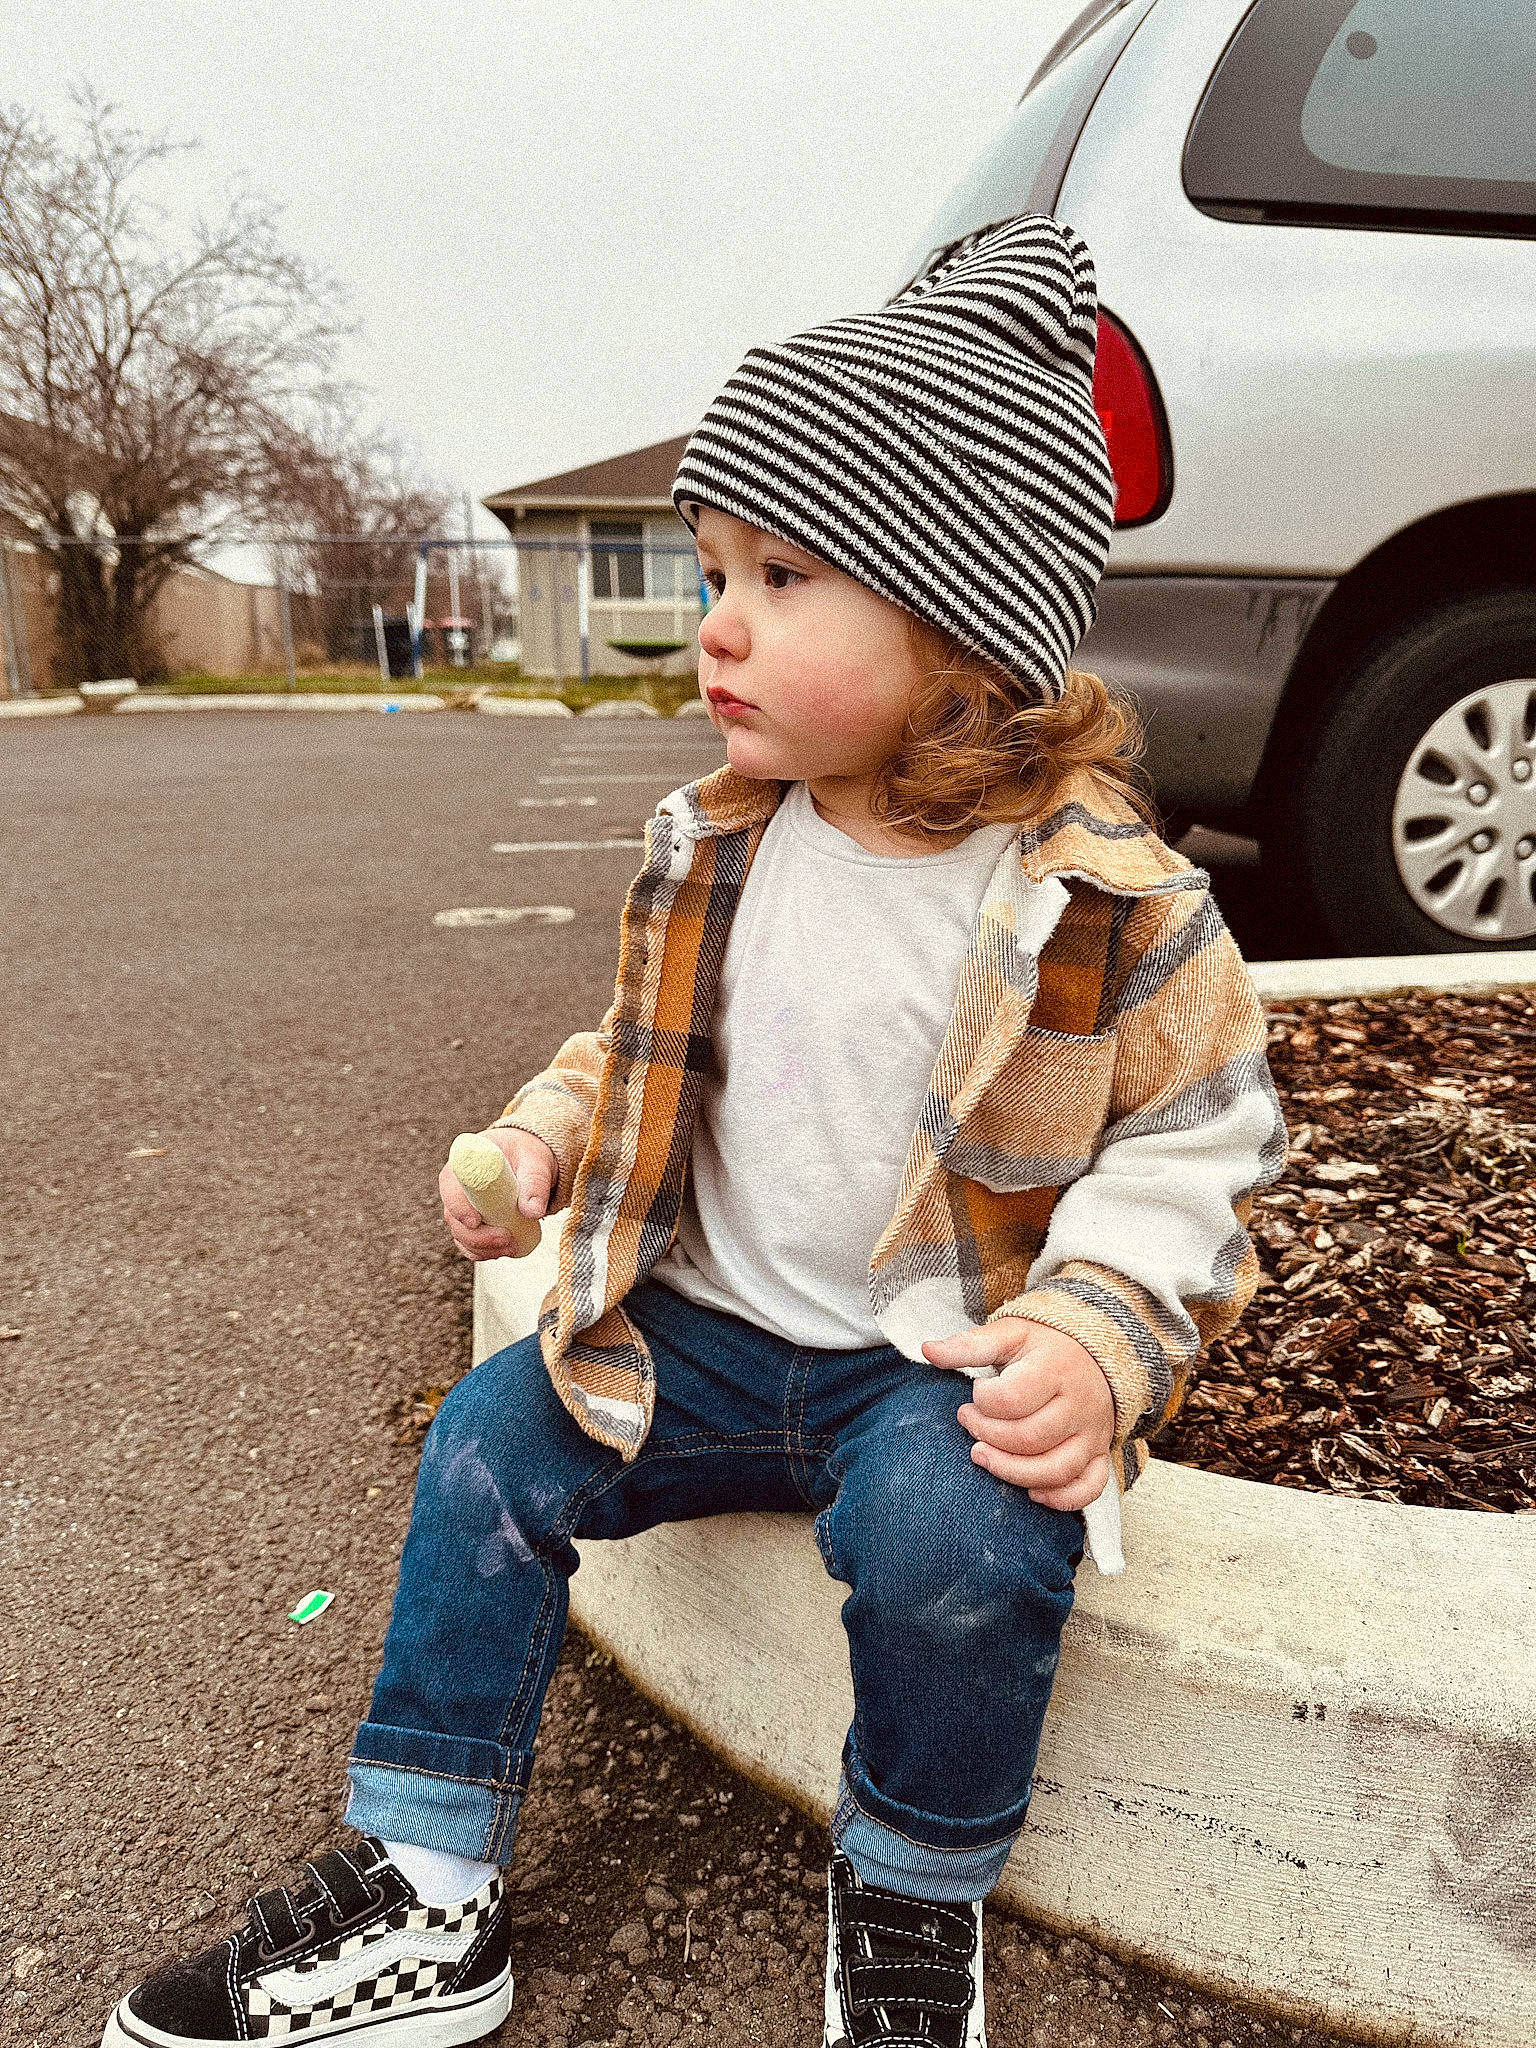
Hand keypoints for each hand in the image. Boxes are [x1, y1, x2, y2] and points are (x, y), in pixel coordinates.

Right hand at [439, 1126, 557, 1260]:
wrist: (529, 1162)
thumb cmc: (526, 1155)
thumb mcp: (535, 1162)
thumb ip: (535, 1183)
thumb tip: (532, 1211)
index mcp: (464, 1164)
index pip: (450, 1187)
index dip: (459, 1207)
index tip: (476, 1221)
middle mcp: (456, 1187)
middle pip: (453, 1218)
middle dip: (478, 1236)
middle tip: (507, 1239)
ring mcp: (462, 1208)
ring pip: (461, 1235)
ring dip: (484, 1248)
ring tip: (513, 1248)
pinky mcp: (472, 1224)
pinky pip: (469, 1244)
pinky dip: (485, 1252)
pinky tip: (503, 1252)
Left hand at [923, 1316, 1115, 1510]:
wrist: (1097, 1351)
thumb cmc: (1044, 1344)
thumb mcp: (1009, 1334)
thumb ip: (969, 1344)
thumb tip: (927, 1350)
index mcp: (1056, 1369)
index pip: (1012, 1399)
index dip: (982, 1402)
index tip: (974, 1394)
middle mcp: (1080, 1404)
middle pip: (1030, 1439)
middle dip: (988, 1437)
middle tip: (968, 1422)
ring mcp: (1093, 1432)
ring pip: (1056, 1469)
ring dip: (1012, 1472)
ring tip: (981, 1456)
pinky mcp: (1100, 1452)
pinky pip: (1089, 1487)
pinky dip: (1061, 1498)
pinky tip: (1031, 1493)